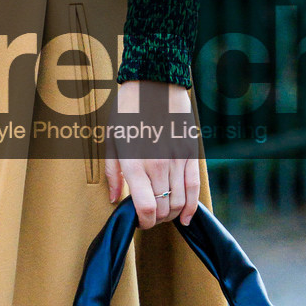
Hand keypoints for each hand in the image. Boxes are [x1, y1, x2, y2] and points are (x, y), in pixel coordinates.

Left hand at [103, 80, 200, 229]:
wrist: (154, 83)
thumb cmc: (127, 112)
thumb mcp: (111, 140)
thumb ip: (113, 174)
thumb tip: (114, 199)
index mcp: (134, 164)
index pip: (145, 209)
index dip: (143, 222)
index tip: (139, 222)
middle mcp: (157, 165)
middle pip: (163, 208)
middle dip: (156, 219)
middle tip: (149, 217)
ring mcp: (176, 160)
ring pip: (179, 201)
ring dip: (172, 214)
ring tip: (164, 214)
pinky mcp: (190, 153)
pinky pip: (194, 187)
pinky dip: (191, 206)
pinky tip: (186, 216)